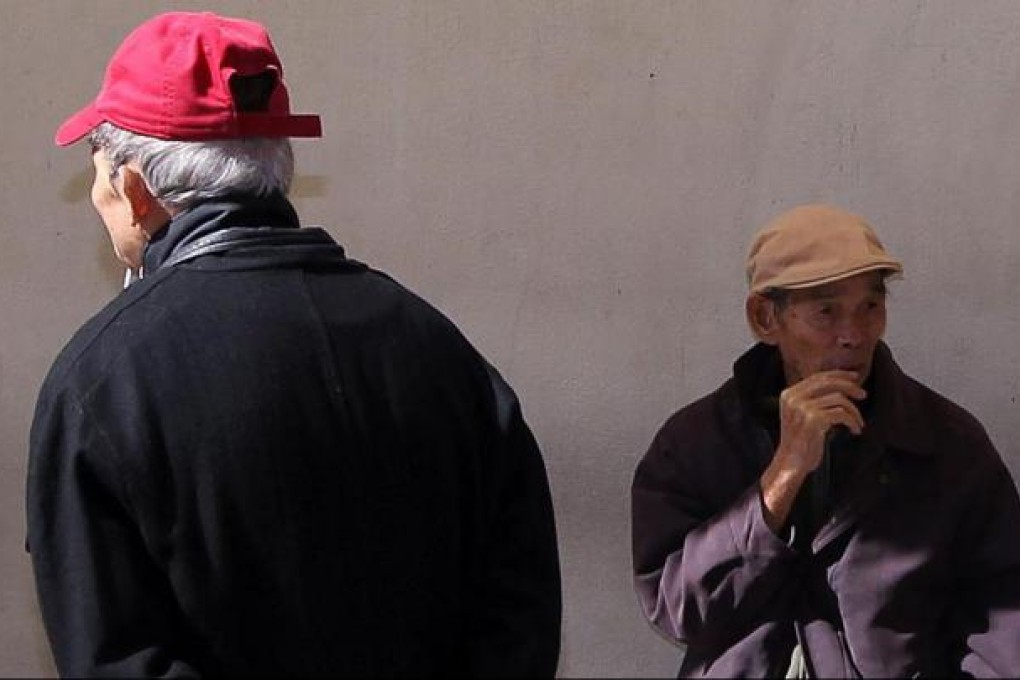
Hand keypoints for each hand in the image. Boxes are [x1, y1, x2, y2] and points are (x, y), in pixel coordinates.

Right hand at [760, 370, 865, 531]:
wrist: (790, 463)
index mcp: (788, 394)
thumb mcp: (801, 414)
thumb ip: (813, 399)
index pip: (817, 377)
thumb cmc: (800, 442)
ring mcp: (803, 408)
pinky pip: (842, 414)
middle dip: (850, 387)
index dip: (838, 375)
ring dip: (854, 411)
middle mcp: (793, 398)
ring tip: (858, 422)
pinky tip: (854, 430)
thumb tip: (840, 384)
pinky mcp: (814, 420)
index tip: (854, 378)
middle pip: (828, 383)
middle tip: (863, 394)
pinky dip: (852, 421)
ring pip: (838, 399)